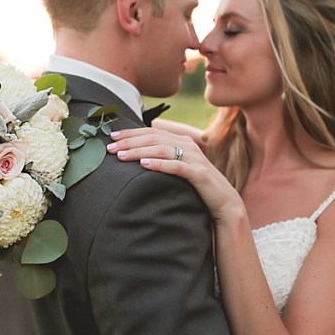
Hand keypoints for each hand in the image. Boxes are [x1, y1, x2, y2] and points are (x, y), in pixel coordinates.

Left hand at [107, 128, 245, 224]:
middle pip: (154, 138)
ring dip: (139, 151)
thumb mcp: (179, 169)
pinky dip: (159, 164)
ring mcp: (195, 159)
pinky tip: (144, 165)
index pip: (152, 131)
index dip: (131, 133)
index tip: (112, 136)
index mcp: (182, 142)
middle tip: (110, 147)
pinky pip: (176, 166)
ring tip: (121, 156)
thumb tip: (137, 157)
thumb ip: (164, 159)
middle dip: (130, 141)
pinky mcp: (199, 174)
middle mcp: (188, 146)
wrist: (224, 203)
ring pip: (162, 149)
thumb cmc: (197, 187)